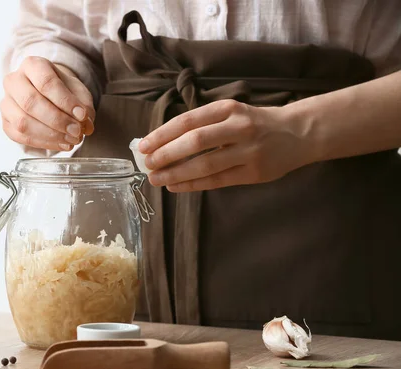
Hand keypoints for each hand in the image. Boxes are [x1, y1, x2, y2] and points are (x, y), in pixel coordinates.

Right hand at [1, 57, 94, 150]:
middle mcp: (14, 81)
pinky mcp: (6, 122)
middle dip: (57, 120)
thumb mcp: (78, 92)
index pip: (46, 82)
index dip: (65, 101)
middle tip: (76, 131)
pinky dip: (43, 143)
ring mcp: (6, 102)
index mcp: (32, 65)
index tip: (82, 115)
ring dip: (50, 135)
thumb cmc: (62, 90)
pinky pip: (20, 136)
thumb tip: (86, 125)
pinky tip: (60, 143)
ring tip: (71, 140)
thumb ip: (84, 106)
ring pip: (22, 122)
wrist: (47, 94)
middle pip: (30, 102)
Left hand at [138, 100, 315, 191]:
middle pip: (195, 141)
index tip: (143, 145)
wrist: (298, 133)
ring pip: (205, 164)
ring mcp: (248, 151)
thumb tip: (162, 141)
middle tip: (147, 164)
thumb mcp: (231, 113)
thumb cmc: (255, 123)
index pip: (188, 121)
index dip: (163, 134)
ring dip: (176, 172)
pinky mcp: (254, 173)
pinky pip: (217, 180)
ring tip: (156, 178)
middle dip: (167, 154)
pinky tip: (175, 186)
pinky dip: (193, 184)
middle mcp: (239, 127)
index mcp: (228, 108)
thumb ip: (203, 124)